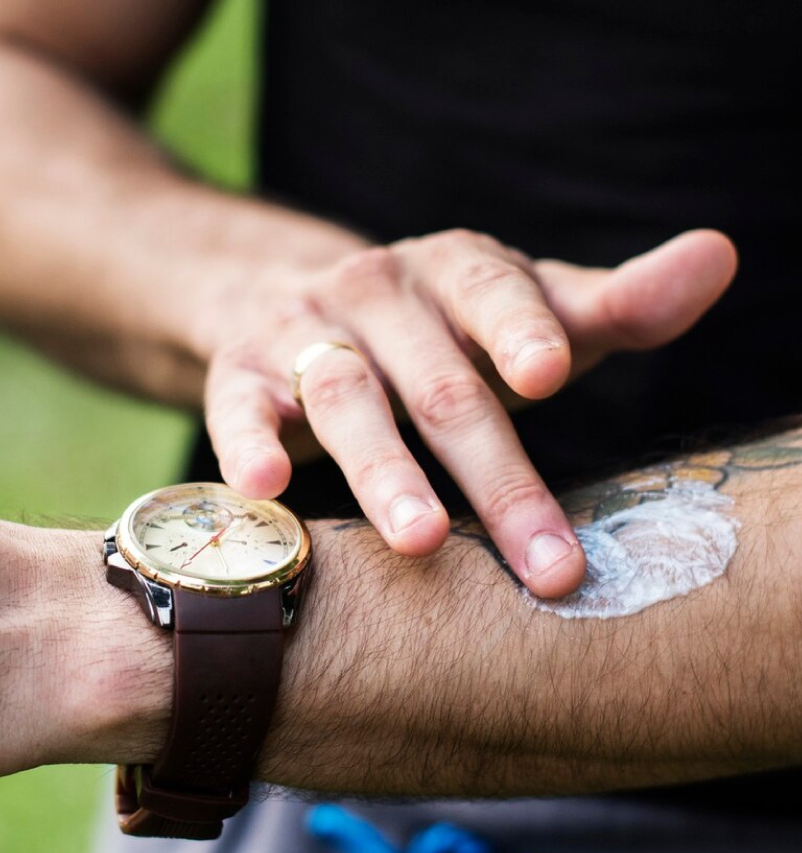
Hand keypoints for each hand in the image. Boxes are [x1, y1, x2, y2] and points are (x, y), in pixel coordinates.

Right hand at [200, 228, 736, 597]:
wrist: (277, 296)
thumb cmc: (435, 329)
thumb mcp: (520, 310)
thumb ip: (613, 304)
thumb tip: (719, 256)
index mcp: (454, 267)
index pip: (492, 289)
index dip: (517, 330)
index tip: (546, 376)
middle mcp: (375, 290)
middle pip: (436, 381)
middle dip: (492, 472)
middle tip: (542, 562)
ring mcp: (300, 329)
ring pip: (343, 397)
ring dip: (381, 471)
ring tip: (420, 543)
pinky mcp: (238, 373)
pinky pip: (237, 409)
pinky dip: (247, 445)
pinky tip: (265, 487)